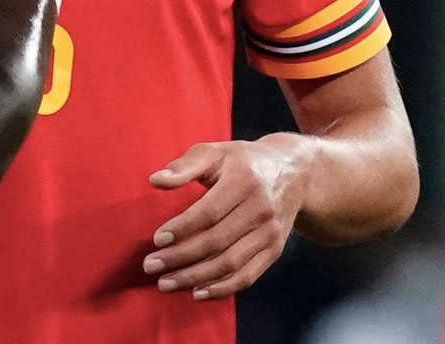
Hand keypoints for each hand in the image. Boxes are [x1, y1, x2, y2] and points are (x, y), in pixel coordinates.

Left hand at [142, 134, 311, 299]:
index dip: (183, 227)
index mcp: (244, 181)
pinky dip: (222, 288)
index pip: (210, 211)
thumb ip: (184, 165)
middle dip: (180, 257)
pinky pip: (248, 275)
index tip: (157, 239)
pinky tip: (197, 293)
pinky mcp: (274, 250)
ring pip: (231, 263)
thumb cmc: (243, 161)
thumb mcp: (215, 152)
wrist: (294, 173)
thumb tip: (155, 180)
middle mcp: (261, 209)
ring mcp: (270, 233)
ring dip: (196, 277)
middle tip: (150, 266)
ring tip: (165, 283)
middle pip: (217, 241)